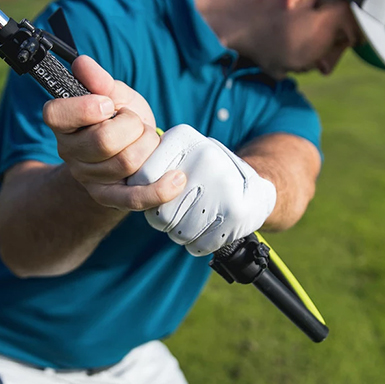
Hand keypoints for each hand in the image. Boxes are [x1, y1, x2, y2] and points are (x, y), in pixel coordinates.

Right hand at [42, 56, 186, 210]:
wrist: (126, 149)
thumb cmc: (118, 118)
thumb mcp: (113, 94)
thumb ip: (100, 80)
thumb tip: (82, 64)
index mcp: (63, 122)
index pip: (57, 114)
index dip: (84, 108)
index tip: (107, 104)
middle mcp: (69, 152)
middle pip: (103, 141)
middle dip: (131, 126)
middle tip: (134, 122)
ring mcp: (88, 178)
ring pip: (125, 163)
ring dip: (147, 145)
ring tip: (145, 140)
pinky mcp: (110, 197)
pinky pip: (134, 198)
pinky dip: (158, 189)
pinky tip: (176, 178)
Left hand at [127, 124, 276, 255]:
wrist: (255, 190)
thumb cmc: (207, 175)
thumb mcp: (183, 155)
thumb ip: (156, 163)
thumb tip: (130, 187)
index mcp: (186, 139)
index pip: (144, 177)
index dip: (145, 194)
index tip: (154, 196)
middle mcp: (205, 160)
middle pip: (159, 211)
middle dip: (163, 218)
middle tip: (176, 212)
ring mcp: (222, 188)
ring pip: (176, 231)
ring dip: (180, 232)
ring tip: (194, 218)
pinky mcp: (235, 216)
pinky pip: (197, 244)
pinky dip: (198, 243)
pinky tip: (207, 229)